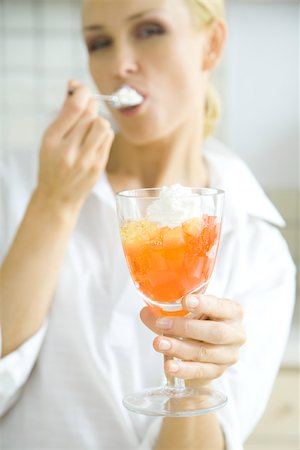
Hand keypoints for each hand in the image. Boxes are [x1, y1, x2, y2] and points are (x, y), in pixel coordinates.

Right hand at [36, 80, 113, 211]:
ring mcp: (86, 160)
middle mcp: (69, 150)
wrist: (58, 196)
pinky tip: (95, 138)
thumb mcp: (49, 140)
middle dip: (90, 105)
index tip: (81, 89)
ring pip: (103, 125)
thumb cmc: (51, 165)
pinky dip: (103, 133)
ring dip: (98, 120)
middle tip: (86, 107)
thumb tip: (75, 87)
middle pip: (90, 114)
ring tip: (90, 126)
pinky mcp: (98, 166)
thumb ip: (63, 115)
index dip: (82, 91)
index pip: (75, 107)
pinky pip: (108, 138)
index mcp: (52, 140)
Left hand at [140, 294, 245, 383]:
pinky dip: (184, 369)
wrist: (204, 348)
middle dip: (186, 328)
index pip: (221, 306)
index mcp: (232, 312)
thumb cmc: (199, 322)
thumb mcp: (189, 312)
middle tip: (162, 324)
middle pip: (215, 332)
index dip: (204, 304)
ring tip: (159, 344)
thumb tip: (146, 313)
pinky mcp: (218, 371)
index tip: (185, 301)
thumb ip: (170, 311)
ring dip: (179, 348)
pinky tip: (169, 366)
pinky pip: (200, 371)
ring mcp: (229, 355)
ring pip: (204, 352)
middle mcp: (236, 333)